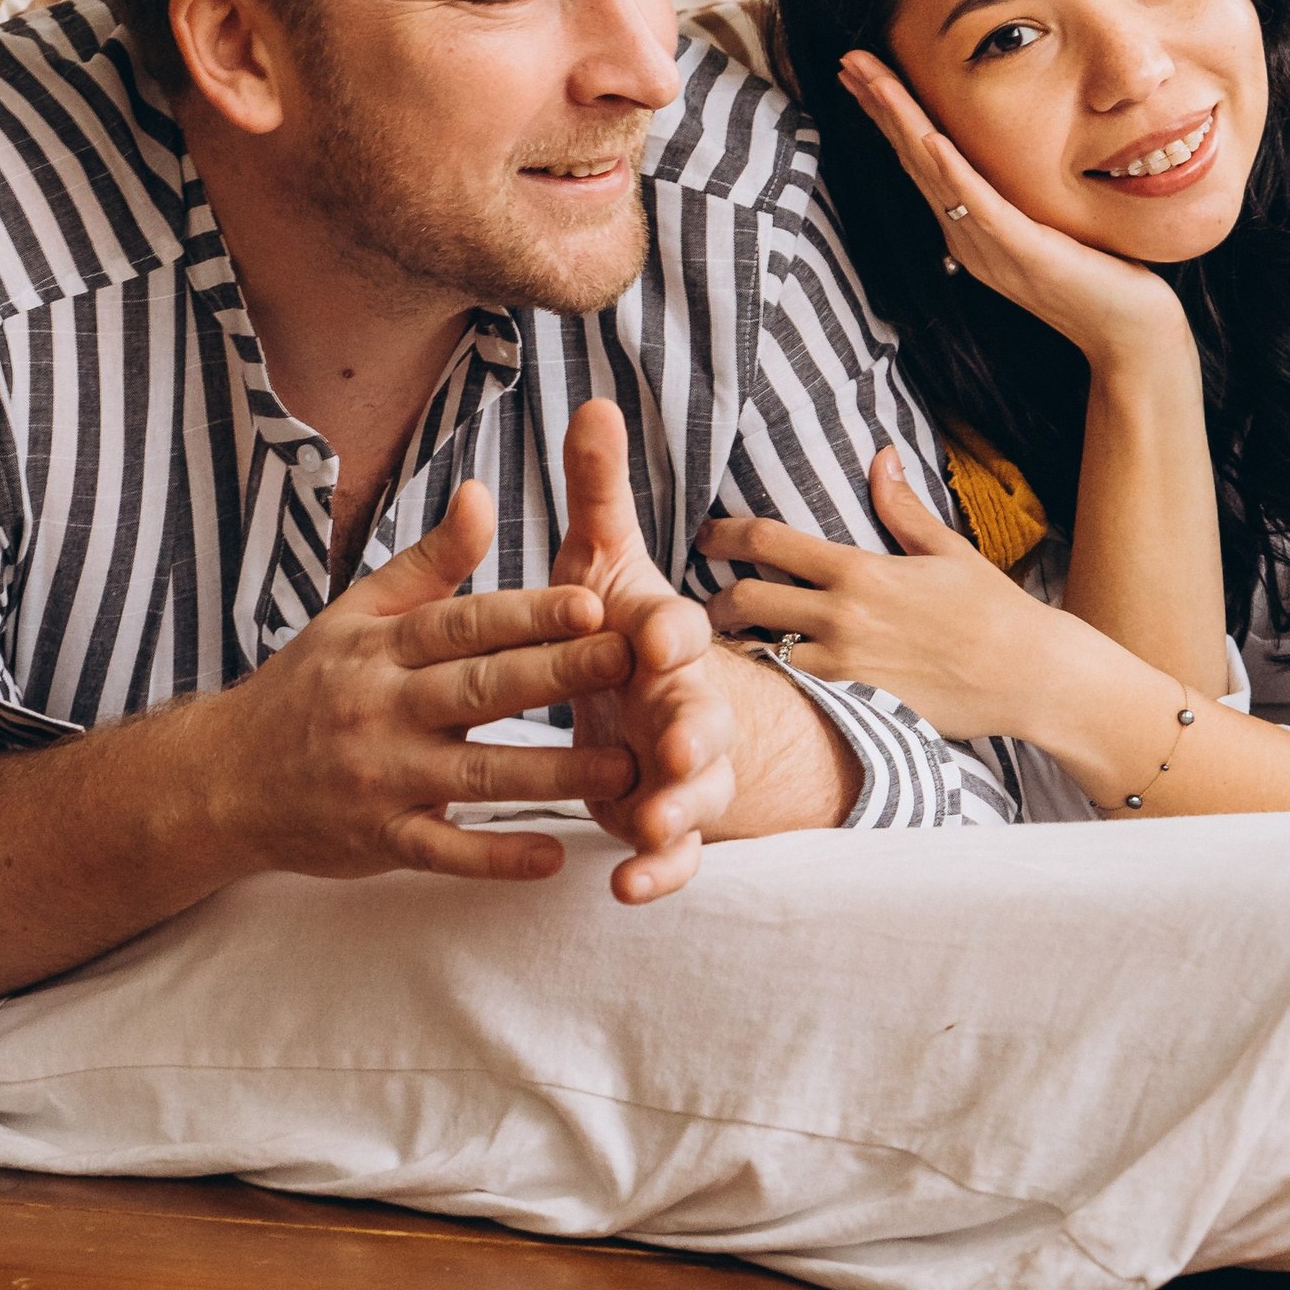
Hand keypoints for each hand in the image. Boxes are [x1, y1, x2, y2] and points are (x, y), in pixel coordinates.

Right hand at [217, 481, 640, 884]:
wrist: (223, 778)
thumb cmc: (308, 686)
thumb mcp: (357, 613)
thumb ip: (431, 561)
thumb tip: (484, 492)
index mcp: (381, 647)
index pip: (464, 624)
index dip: (528, 614)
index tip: (593, 603)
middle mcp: (381, 708)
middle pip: (481, 689)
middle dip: (559, 675)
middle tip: (631, 663)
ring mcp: (379, 779)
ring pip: (475, 774)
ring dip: (553, 772)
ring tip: (624, 765)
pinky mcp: (379, 841)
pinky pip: (444, 852)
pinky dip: (496, 857)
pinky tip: (552, 857)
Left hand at [551, 399, 741, 900]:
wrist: (657, 710)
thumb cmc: (621, 630)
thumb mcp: (605, 560)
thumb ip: (599, 492)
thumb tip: (590, 401)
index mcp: (663, 637)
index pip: (675, 628)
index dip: (668, 632)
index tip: (651, 635)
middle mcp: (684, 701)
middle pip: (699, 712)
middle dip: (690, 726)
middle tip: (674, 743)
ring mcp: (683, 766)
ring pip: (695, 787)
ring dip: (679, 803)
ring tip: (655, 817)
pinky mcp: (668, 820)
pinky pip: (673, 853)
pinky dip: (656, 870)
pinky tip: (626, 888)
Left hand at [701, 448, 1071, 738]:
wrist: (1028, 674)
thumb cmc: (992, 610)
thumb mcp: (947, 550)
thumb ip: (902, 508)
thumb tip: (882, 456)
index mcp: (859, 571)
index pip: (769, 541)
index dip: (725, 534)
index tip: (706, 536)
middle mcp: (842, 617)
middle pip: (745, 600)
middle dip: (714, 600)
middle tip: (703, 605)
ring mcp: (844, 668)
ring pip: (758, 655)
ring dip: (735, 649)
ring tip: (722, 649)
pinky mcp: (853, 708)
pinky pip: (791, 696)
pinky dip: (770, 688)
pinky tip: (761, 688)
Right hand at [837, 48, 1189, 372]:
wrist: (1128, 337)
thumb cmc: (1099, 280)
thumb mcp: (1048, 227)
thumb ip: (1018, 199)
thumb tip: (1006, 162)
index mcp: (970, 227)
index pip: (920, 160)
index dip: (890, 114)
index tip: (863, 73)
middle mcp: (969, 236)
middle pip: (914, 159)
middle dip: (881, 107)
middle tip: (849, 61)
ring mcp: (992, 247)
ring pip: (935, 175)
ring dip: (902, 124)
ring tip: (873, 83)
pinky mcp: (1025, 253)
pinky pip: (982, 208)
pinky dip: (953, 173)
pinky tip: (931, 140)